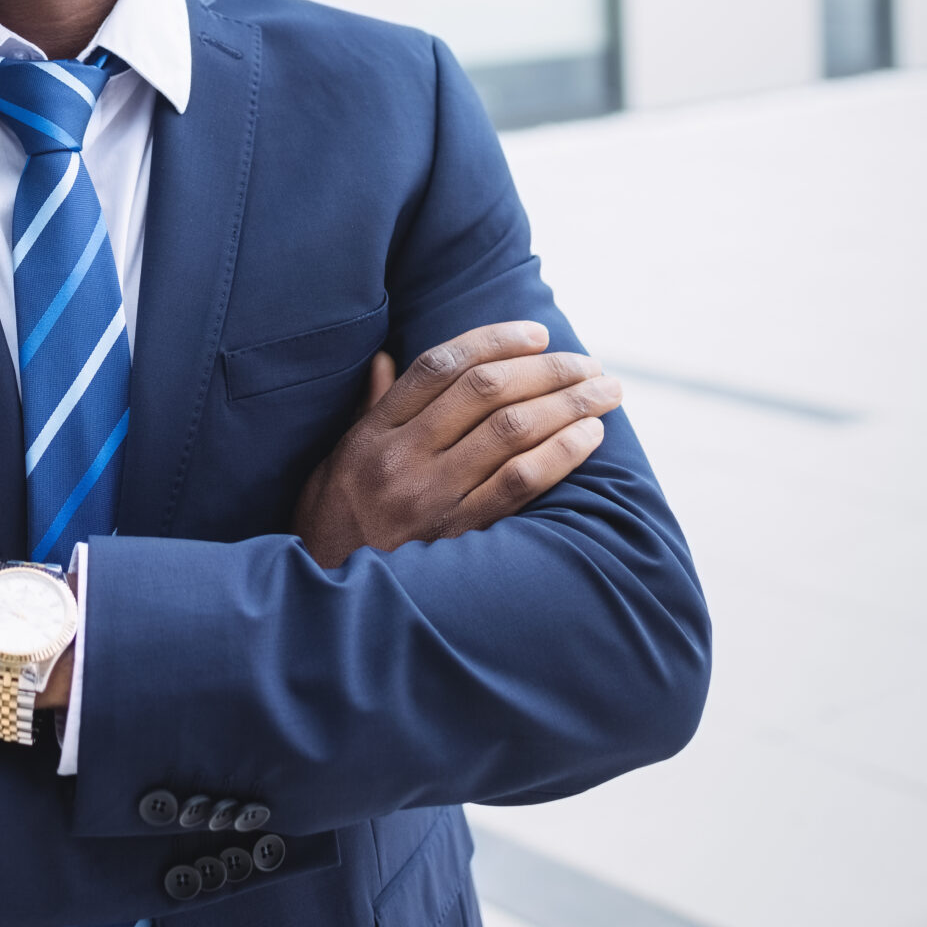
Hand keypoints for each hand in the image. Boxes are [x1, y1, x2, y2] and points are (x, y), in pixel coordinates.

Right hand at [292, 322, 620, 567]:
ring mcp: (431, 498)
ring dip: (567, 405)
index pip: (440, 365)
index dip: (494, 340)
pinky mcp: (459, 536)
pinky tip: (590, 436)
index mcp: (374, 431)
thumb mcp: (342, 454)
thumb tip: (386, 357)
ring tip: (605, 393)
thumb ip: (370, 405)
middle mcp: (402, 458)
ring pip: (509, 431)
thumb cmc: (339, 516)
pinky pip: (518, 485)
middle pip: (485, 391)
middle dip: (547, 370)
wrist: (322, 593)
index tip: (538, 333)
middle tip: (590, 362)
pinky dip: (560, 453)